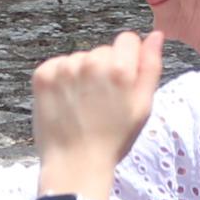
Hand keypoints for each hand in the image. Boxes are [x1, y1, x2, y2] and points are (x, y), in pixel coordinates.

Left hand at [29, 30, 165, 181]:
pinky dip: (60, 79)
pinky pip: (57, 65)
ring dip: (81, 75)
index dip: (128, 61)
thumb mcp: (143, 106)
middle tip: (101, 101)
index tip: (120, 83)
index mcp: (121, 70)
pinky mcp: (43, 75)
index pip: (128, 40)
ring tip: (82, 105)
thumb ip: (151, 66)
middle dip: (104, 69)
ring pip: (80, 58)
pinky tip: (65, 102)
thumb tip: (156, 35)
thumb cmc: (113, 139)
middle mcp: (92, 63)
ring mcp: (64, 68)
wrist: (75, 164)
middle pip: (103, 51)